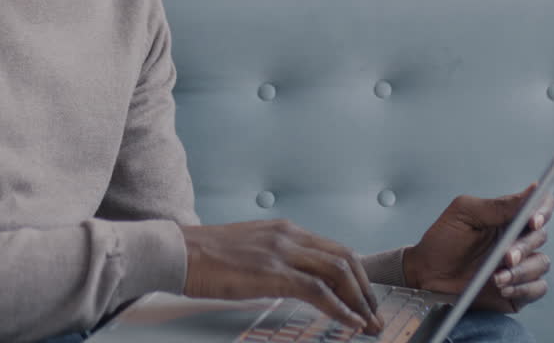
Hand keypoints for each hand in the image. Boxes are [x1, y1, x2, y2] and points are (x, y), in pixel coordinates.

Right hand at [180, 220, 384, 334]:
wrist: (179, 252)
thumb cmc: (204, 256)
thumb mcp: (248, 251)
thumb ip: (273, 260)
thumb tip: (289, 281)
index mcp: (284, 230)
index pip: (334, 249)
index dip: (355, 275)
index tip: (364, 297)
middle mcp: (289, 235)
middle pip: (345, 258)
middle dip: (366, 289)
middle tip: (374, 313)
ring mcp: (282, 252)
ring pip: (338, 272)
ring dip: (360, 301)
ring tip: (369, 323)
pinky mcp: (273, 272)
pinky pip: (318, 291)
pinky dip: (341, 309)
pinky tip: (350, 323)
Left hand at [402, 185, 553, 312]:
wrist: (427, 274)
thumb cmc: (442, 240)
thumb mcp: (464, 214)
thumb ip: (497, 205)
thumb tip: (533, 190)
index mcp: (507, 217)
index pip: (539, 206)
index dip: (543, 210)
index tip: (534, 220)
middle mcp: (517, 239)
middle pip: (540, 236)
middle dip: (524, 247)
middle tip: (506, 256)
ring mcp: (520, 264)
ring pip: (541, 264)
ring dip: (522, 272)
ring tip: (496, 278)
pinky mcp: (519, 289)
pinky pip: (538, 288)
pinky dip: (524, 289)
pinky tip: (504, 289)